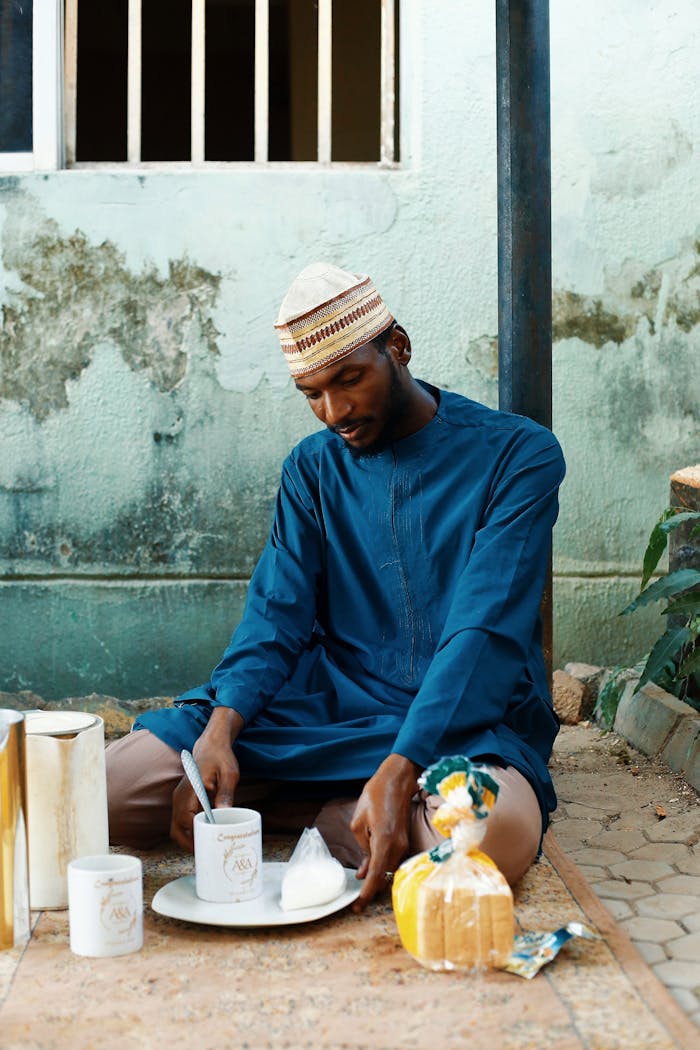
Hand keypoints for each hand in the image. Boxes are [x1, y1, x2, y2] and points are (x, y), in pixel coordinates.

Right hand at [169, 707, 242, 850]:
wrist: (211, 745)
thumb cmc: (221, 757)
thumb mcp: (229, 773)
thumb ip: (226, 793)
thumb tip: (224, 813)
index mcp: (190, 789)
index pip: (187, 820)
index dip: (197, 835)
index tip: (209, 845)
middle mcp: (179, 797)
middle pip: (177, 829)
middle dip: (189, 845)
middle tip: (207, 855)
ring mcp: (179, 800)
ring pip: (177, 828)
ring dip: (188, 840)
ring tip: (206, 850)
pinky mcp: (183, 801)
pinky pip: (181, 822)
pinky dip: (189, 832)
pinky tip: (204, 837)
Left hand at [349, 753, 421, 911]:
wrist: (398, 780)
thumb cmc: (375, 795)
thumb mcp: (359, 822)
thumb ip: (362, 847)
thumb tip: (364, 869)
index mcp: (384, 841)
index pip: (376, 876)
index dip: (367, 894)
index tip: (357, 906)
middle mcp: (397, 847)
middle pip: (384, 877)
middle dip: (371, 890)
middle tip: (356, 900)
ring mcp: (403, 844)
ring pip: (389, 871)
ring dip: (377, 878)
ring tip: (361, 882)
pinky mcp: (404, 841)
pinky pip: (393, 861)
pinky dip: (382, 868)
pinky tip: (369, 867)